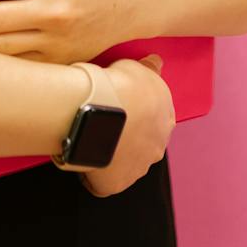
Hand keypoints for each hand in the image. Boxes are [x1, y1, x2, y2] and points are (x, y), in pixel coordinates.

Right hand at [80, 54, 174, 198]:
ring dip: (111, 156)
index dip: (137, 116)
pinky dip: (93, 174)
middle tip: (103, 124)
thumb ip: (148, 70)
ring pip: (125, 165)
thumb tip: (157, 62)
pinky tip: (81, 157)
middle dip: (127, 139)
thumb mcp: (139, 68)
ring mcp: (137, 168)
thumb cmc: (121, 85)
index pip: (155, 122)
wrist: (101, 109)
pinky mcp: (116, 184)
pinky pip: (103, 183)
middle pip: (143, 146)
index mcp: (165, 120)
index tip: (121, 110)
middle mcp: (157, 147)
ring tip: (89, 139)